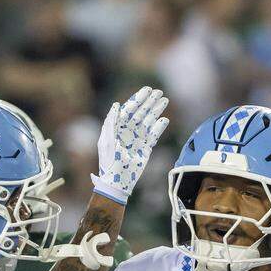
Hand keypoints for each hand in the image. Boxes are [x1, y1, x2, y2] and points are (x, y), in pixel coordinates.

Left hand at [90, 86, 169, 203]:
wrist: (117, 181)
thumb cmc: (109, 161)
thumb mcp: (106, 140)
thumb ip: (111, 121)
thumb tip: (116, 104)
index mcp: (118, 127)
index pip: (129, 109)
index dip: (138, 98)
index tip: (147, 90)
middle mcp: (128, 131)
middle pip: (141, 112)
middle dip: (149, 102)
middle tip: (159, 92)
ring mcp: (138, 139)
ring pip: (149, 121)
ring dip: (156, 111)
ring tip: (164, 100)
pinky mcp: (146, 148)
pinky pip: (154, 135)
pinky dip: (159, 127)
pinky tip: (165, 119)